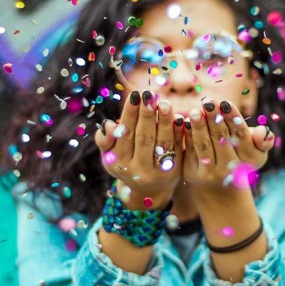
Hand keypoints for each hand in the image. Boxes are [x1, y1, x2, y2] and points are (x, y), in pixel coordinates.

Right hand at [94, 90, 184, 209]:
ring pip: (162, 143)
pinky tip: (179, 118)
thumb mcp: (110, 156)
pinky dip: (178, 133)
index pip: (125, 134)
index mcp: (119, 162)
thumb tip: (109, 125)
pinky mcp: (175, 171)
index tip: (134, 95)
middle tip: (148, 95)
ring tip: (164, 103)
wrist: (148, 190)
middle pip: (144, 138)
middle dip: (146, 115)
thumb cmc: (126, 164)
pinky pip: (177, 148)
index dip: (130, 114)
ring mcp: (158, 172)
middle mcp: (138, 170)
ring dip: (164, 121)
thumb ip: (105, 140)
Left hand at [182, 100, 274, 195]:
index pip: (241, 135)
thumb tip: (263, 131)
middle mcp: (230, 168)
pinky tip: (184, 121)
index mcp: (249, 159)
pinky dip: (187, 135)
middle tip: (208, 102)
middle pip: (221, 139)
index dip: (233, 118)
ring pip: (204, 145)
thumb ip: (263, 139)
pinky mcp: (193, 173)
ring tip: (195, 111)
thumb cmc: (239, 154)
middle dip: (214, 118)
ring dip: (199, 126)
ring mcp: (211, 172)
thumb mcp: (256, 149)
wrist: (219, 183)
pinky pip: (190, 150)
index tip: (225, 103)